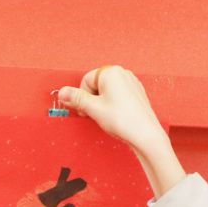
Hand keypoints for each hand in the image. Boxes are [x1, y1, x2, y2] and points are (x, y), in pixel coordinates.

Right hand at [56, 65, 185, 196]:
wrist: (145, 134)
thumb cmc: (123, 120)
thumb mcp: (93, 109)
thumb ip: (76, 99)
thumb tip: (62, 92)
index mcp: (110, 72)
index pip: (86, 80)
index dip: (81, 97)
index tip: (84, 110)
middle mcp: (122, 73)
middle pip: (96, 84)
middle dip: (92, 100)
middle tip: (95, 114)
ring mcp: (131, 82)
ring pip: (107, 90)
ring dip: (102, 103)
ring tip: (107, 116)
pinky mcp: (136, 93)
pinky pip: (118, 95)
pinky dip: (113, 104)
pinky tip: (116, 116)